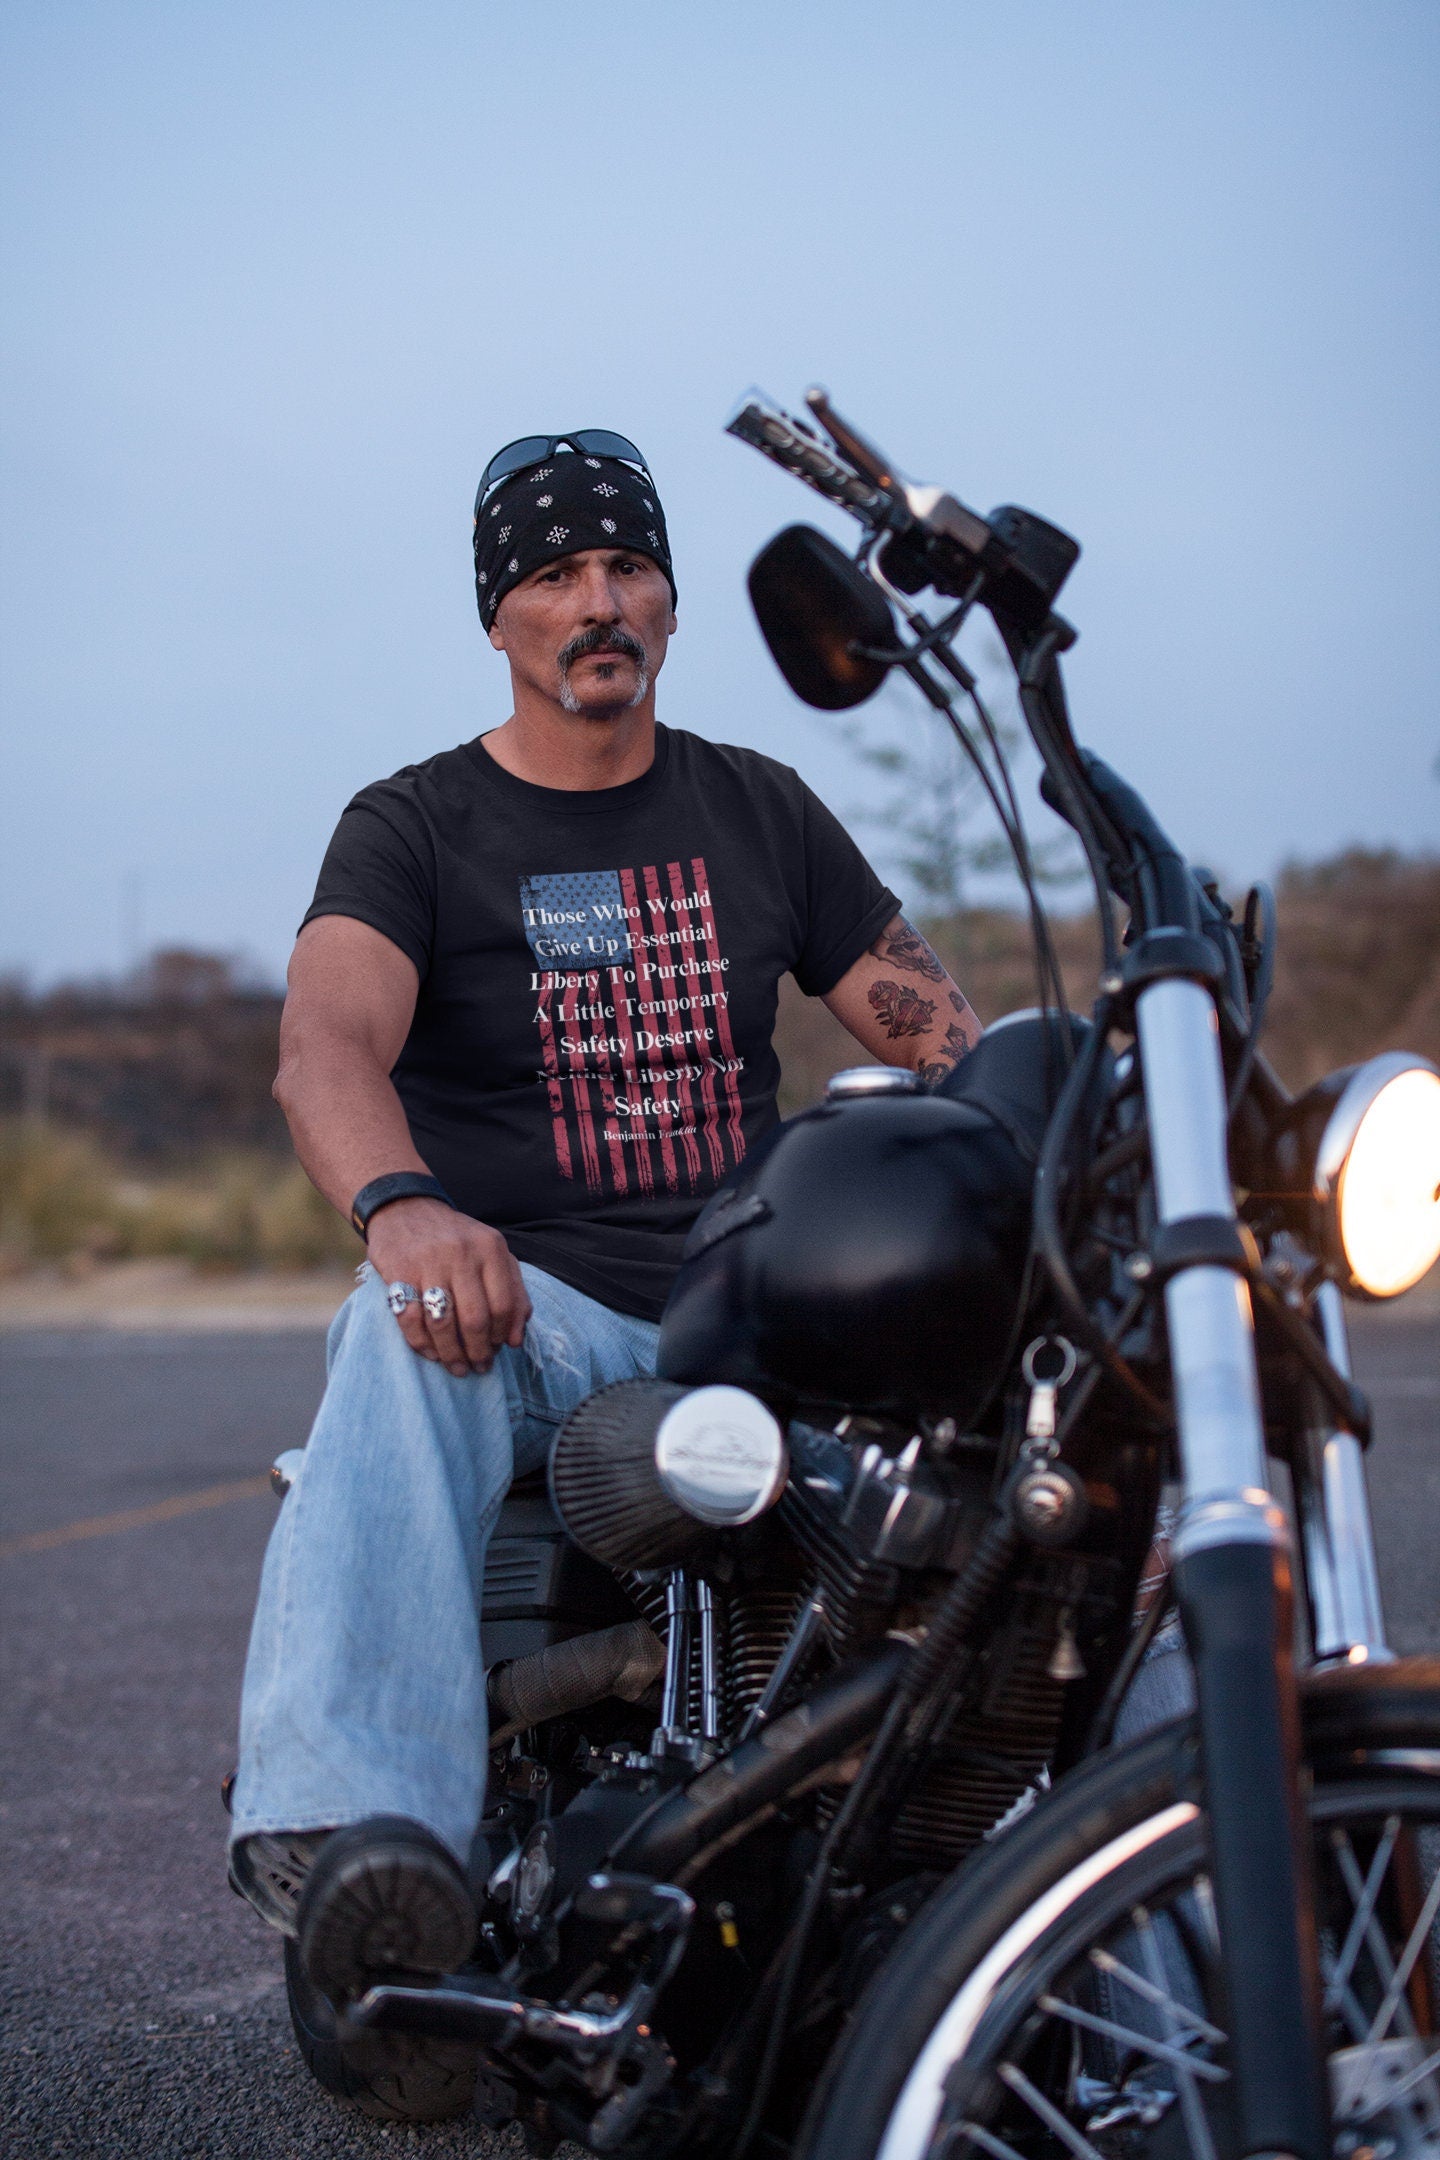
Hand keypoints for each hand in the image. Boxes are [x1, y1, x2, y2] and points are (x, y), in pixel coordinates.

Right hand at [365, 1198, 531, 1376]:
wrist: (405, 1208)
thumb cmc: (456, 1239)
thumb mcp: (492, 1252)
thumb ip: (513, 1290)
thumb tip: (516, 1339)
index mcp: (491, 1248)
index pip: (504, 1305)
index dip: (503, 1335)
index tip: (499, 1350)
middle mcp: (462, 1253)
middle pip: (475, 1319)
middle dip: (479, 1351)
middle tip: (479, 1366)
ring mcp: (428, 1263)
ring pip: (443, 1324)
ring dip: (451, 1354)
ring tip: (457, 1367)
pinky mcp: (398, 1272)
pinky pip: (411, 1320)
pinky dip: (422, 1344)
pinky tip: (431, 1353)